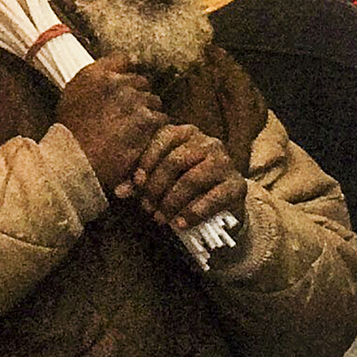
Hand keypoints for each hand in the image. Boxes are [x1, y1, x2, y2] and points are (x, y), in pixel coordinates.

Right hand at [53, 56, 165, 192]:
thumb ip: (94, 77)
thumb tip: (126, 61)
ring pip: (153, 101)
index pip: (123, 59)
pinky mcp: (147, 121)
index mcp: (95, 74)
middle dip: (138, 96)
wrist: (77, 159)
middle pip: (142, 82)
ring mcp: (133, 100)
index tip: (127, 85)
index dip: (127, 73)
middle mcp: (116, 82)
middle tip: (128, 116)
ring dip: (148, 113)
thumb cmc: (71, 131)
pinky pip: (161, 119)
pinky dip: (156, 129)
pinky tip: (143, 139)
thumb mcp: (72, 95)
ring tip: (134, 131)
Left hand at [117, 123, 246, 235]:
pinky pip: (213, 198)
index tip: (136, 184)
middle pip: (174, 161)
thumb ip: (140, 181)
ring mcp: (224, 162)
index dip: (146, 162)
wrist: (221, 205)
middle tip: (147, 207)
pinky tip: (180, 224)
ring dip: (172, 202)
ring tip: (160, 218)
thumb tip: (119, 191)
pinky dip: (193, 212)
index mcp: (185, 132)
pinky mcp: (237, 185)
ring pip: (191, 179)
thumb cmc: (184, 186)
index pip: (162, 139)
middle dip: (156, 187)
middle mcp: (207, 142)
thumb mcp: (161, 179)